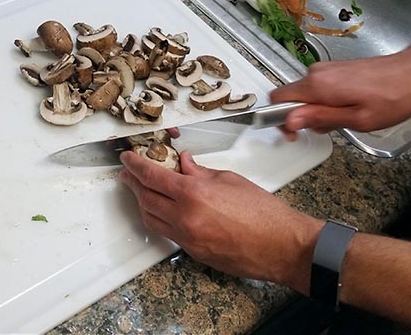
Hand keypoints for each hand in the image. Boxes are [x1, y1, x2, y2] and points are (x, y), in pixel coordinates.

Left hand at [119, 150, 321, 293]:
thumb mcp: (229, 179)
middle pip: (145, 198)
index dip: (135, 165)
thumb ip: (200, 171)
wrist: (283, 247)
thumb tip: (183, 163)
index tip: (127, 159)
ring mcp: (187, 238)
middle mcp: (185, 217)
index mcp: (194, 193)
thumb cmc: (264, 213)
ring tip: (141, 190)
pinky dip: (159, 219)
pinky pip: (167, 233)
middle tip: (128, 173)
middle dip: (133, 184)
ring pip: (151, 218)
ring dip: (142, 203)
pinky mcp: (193, 252)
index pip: (152, 176)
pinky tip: (162, 210)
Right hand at [271, 21, 410, 138]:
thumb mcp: (357, 119)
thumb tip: (290, 120)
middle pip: (291, 97)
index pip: (277, 99)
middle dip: (302, 116)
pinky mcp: (335, 69)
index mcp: (317, 86)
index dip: (280, 118)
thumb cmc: (392, 97)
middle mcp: (317, 73)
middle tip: (327, 128)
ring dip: (317, 109)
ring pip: (306, 94)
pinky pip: (318, 87)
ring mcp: (326, 69)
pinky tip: (348, 107)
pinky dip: (326, 101)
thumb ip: (320, 119)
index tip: (295, 132)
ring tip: (345, 118)